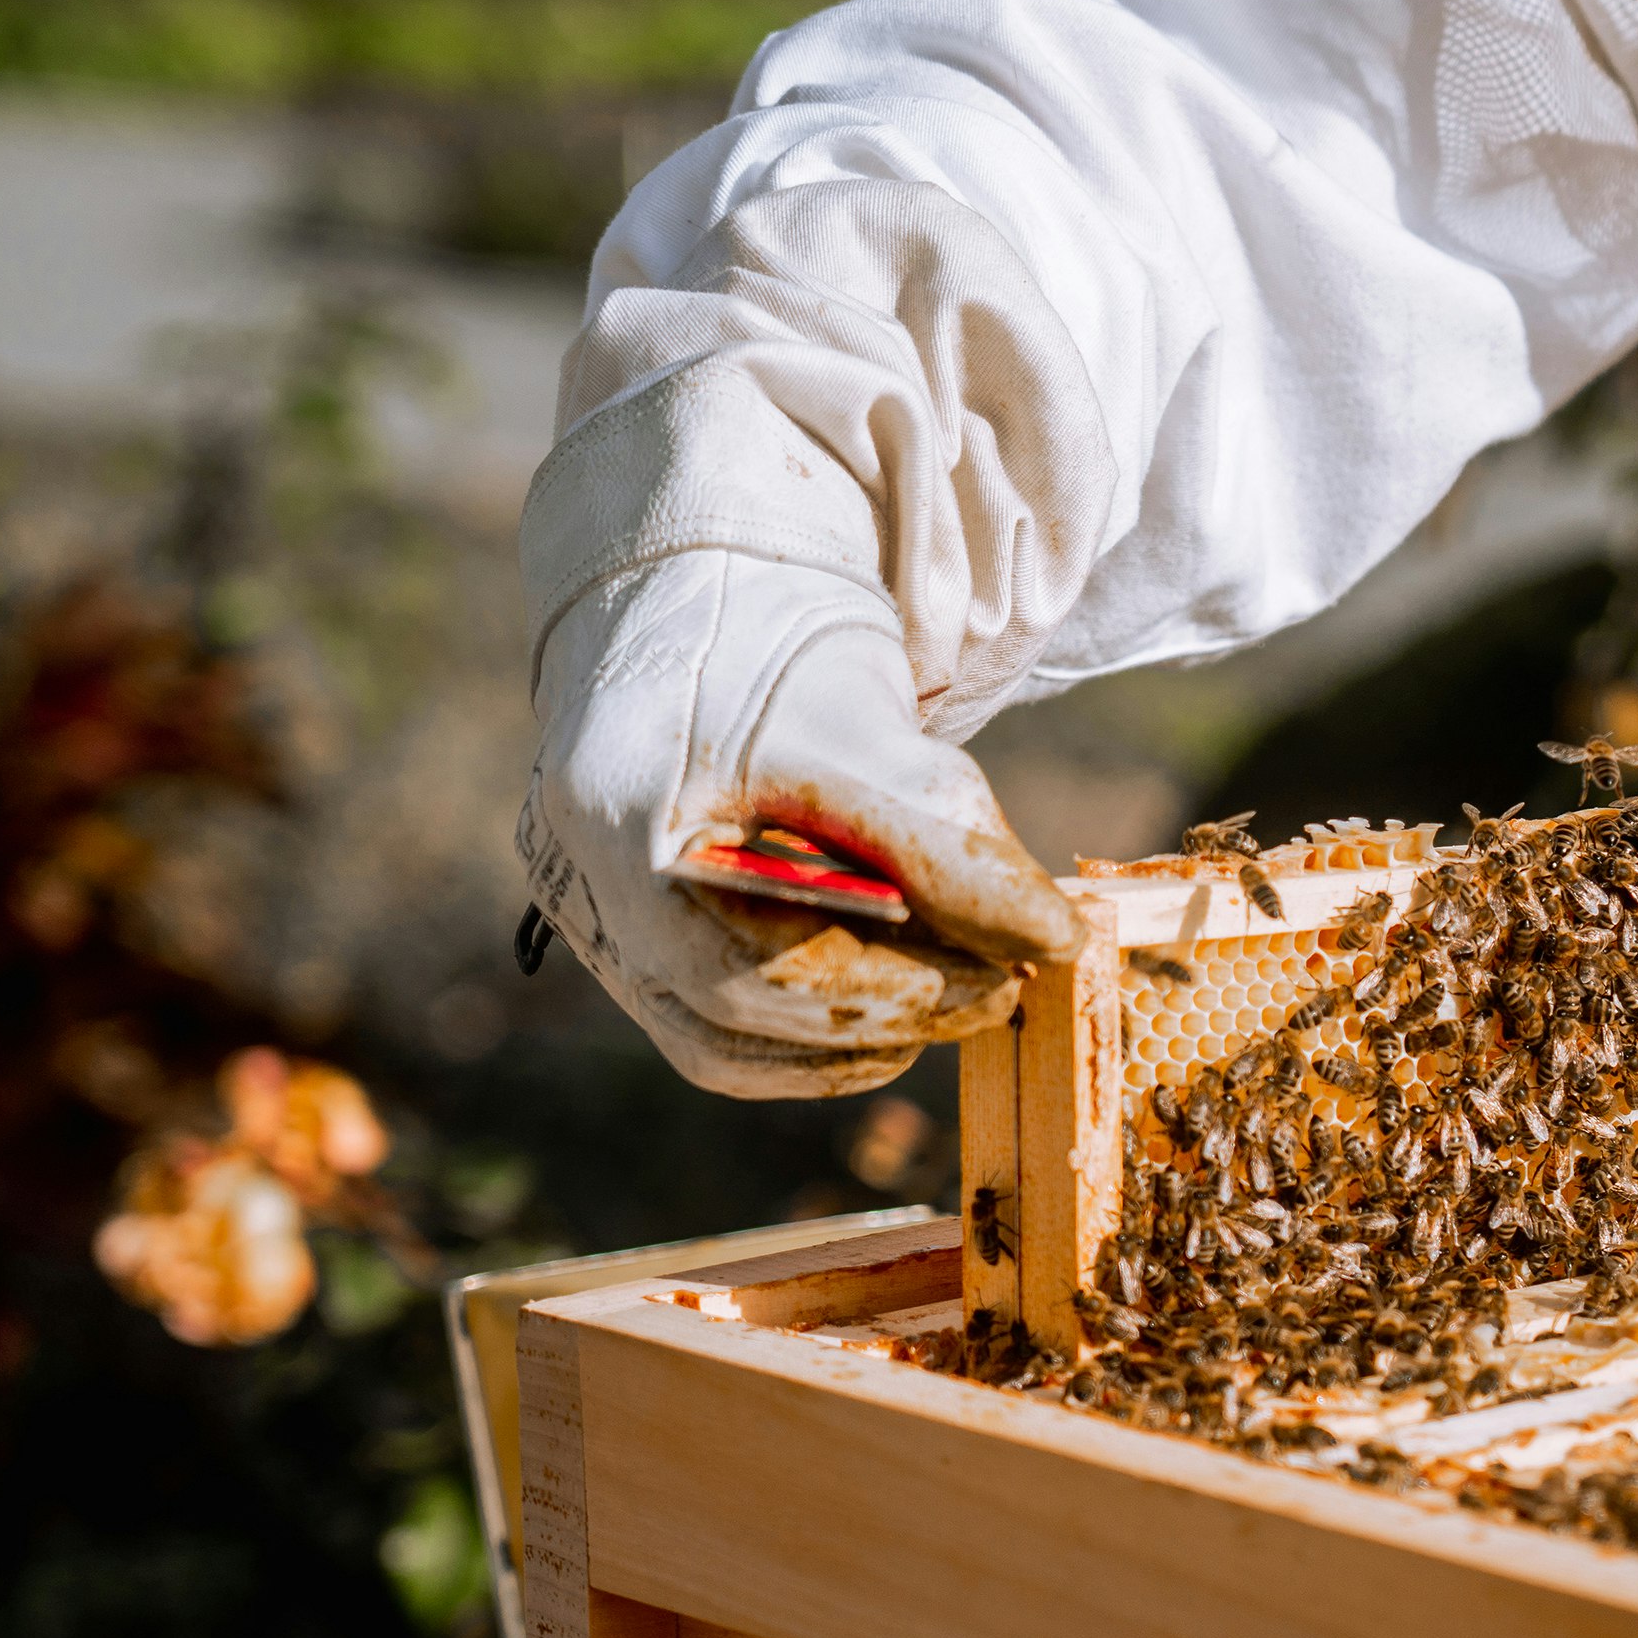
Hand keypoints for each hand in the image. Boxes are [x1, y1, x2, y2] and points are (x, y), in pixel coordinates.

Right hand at [517, 551, 1081, 1097]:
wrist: (688, 595)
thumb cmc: (766, 639)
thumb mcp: (868, 726)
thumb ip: (950, 836)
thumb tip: (1054, 941)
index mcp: (624, 816)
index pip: (767, 952)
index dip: (905, 982)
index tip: (1014, 969)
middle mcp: (583, 882)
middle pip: (741, 1008)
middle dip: (892, 1011)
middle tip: (1000, 989)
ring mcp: (590, 917)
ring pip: (719, 1042)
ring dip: (851, 1041)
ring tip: (952, 998)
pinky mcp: (620, 938)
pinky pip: (709, 1033)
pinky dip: (807, 1040)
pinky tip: (886, 1013)